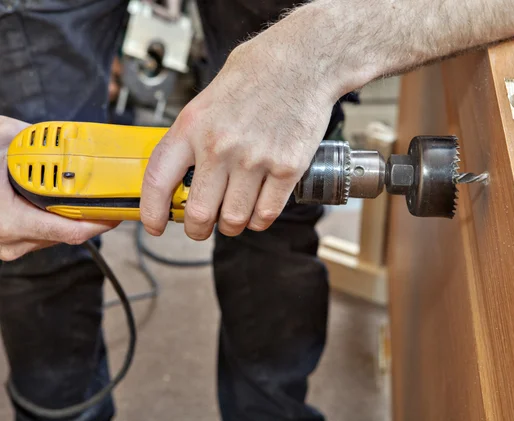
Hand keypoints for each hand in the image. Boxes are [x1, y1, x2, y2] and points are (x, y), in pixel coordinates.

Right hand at [0, 116, 118, 260]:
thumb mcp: (0, 142)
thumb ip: (27, 141)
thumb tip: (58, 137)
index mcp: (11, 221)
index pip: (71, 231)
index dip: (101, 222)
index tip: (119, 210)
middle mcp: (10, 241)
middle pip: (68, 235)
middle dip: (91, 217)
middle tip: (111, 199)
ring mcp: (8, 246)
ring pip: (55, 236)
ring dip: (72, 218)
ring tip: (90, 200)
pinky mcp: (9, 243)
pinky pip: (42, 234)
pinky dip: (55, 219)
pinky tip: (64, 204)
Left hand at [140, 36, 337, 239]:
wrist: (303, 60)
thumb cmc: (256, 74)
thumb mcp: (208, 99)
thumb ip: (192, 136)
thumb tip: (181, 175)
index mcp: (192, 126)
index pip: (158, 180)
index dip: (153, 212)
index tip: (155, 226)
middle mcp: (220, 146)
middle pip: (199, 213)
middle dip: (198, 229)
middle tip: (202, 227)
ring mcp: (255, 159)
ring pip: (234, 219)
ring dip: (232, 226)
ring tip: (234, 215)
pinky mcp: (287, 167)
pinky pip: (266, 213)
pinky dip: (260, 219)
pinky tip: (258, 209)